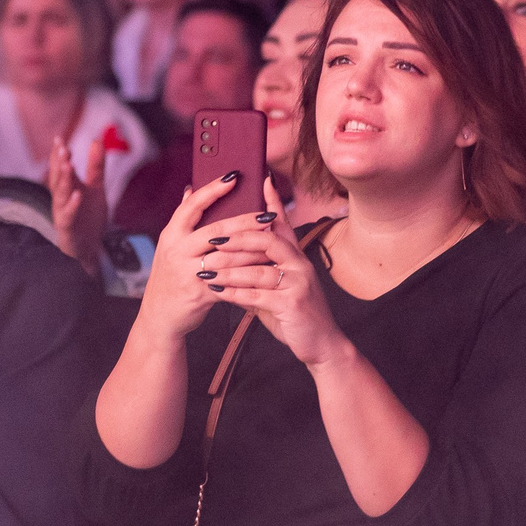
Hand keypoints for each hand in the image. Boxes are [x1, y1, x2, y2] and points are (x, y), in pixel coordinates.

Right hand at [48, 131, 108, 269]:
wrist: (90, 247)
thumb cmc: (88, 216)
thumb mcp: (96, 188)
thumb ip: (96, 166)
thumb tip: (96, 140)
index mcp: (66, 188)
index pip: (59, 168)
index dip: (58, 154)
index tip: (59, 138)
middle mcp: (61, 199)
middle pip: (58, 179)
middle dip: (59, 163)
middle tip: (63, 148)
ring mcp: (62, 213)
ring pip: (61, 196)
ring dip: (64, 181)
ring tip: (68, 165)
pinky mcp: (68, 229)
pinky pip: (68, 216)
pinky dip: (72, 206)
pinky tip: (78, 195)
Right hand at [136, 171, 265, 343]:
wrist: (160, 316)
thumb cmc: (171, 277)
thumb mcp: (170, 247)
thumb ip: (183, 221)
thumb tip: (191, 189)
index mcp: (171, 234)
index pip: (192, 205)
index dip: (213, 189)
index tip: (234, 175)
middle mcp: (177, 250)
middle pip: (216, 230)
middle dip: (246, 220)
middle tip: (268, 213)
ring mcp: (188, 272)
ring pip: (227, 256)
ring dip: (253, 247)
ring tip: (274, 239)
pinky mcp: (200, 293)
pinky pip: (230, 281)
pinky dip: (248, 274)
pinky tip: (265, 267)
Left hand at [206, 176, 346, 367]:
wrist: (320, 344)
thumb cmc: (293, 314)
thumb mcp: (276, 288)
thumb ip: (256, 272)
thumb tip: (226, 260)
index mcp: (296, 256)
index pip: (282, 223)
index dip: (272, 202)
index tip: (260, 181)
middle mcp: (300, 264)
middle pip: (266, 240)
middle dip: (237, 238)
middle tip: (211, 238)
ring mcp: (298, 283)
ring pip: (258, 269)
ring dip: (229, 269)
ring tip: (206, 269)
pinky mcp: (293, 303)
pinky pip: (258, 295)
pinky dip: (234, 293)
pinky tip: (217, 291)